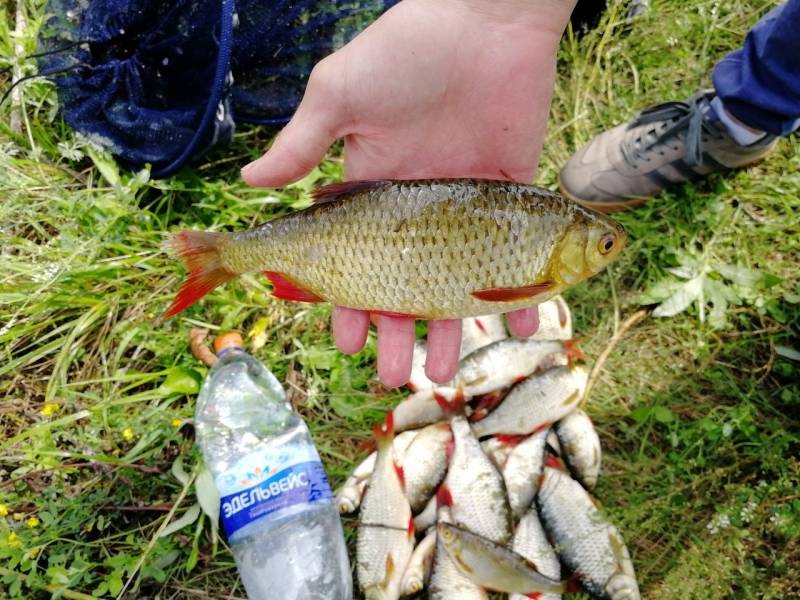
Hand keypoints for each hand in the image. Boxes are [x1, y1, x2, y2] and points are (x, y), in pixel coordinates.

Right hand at [242, 0, 575, 386]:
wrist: (485, 20)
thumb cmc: (405, 52)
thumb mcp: (341, 93)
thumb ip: (301, 143)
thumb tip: (247, 185)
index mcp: (372, 193)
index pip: (353, 263)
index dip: (347, 305)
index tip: (347, 343)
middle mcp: (416, 213)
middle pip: (404, 288)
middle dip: (398, 334)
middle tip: (398, 375)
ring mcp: (464, 210)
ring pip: (456, 285)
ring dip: (451, 329)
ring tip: (445, 372)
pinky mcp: (512, 199)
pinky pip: (516, 256)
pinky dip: (521, 291)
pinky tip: (520, 325)